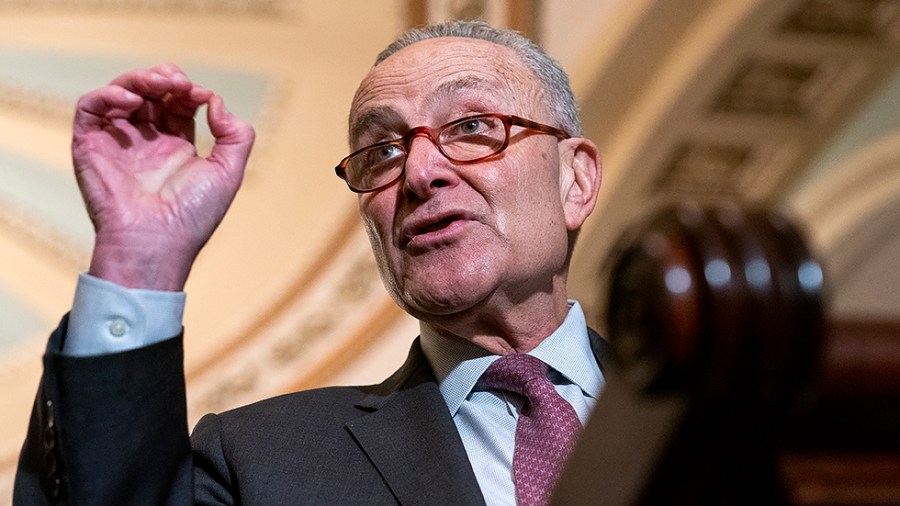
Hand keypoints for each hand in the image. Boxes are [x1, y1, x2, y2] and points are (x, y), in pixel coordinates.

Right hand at [73, 64, 254, 290]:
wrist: (155, 243)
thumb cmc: (192, 216)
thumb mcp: (228, 173)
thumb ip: (236, 136)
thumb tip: (217, 103)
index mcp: (177, 147)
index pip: (179, 103)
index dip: (190, 91)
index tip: (202, 96)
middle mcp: (146, 141)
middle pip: (151, 92)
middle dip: (165, 78)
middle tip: (180, 83)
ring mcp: (118, 141)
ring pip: (121, 92)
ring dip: (140, 79)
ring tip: (159, 83)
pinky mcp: (90, 144)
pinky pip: (91, 107)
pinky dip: (108, 95)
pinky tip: (132, 101)